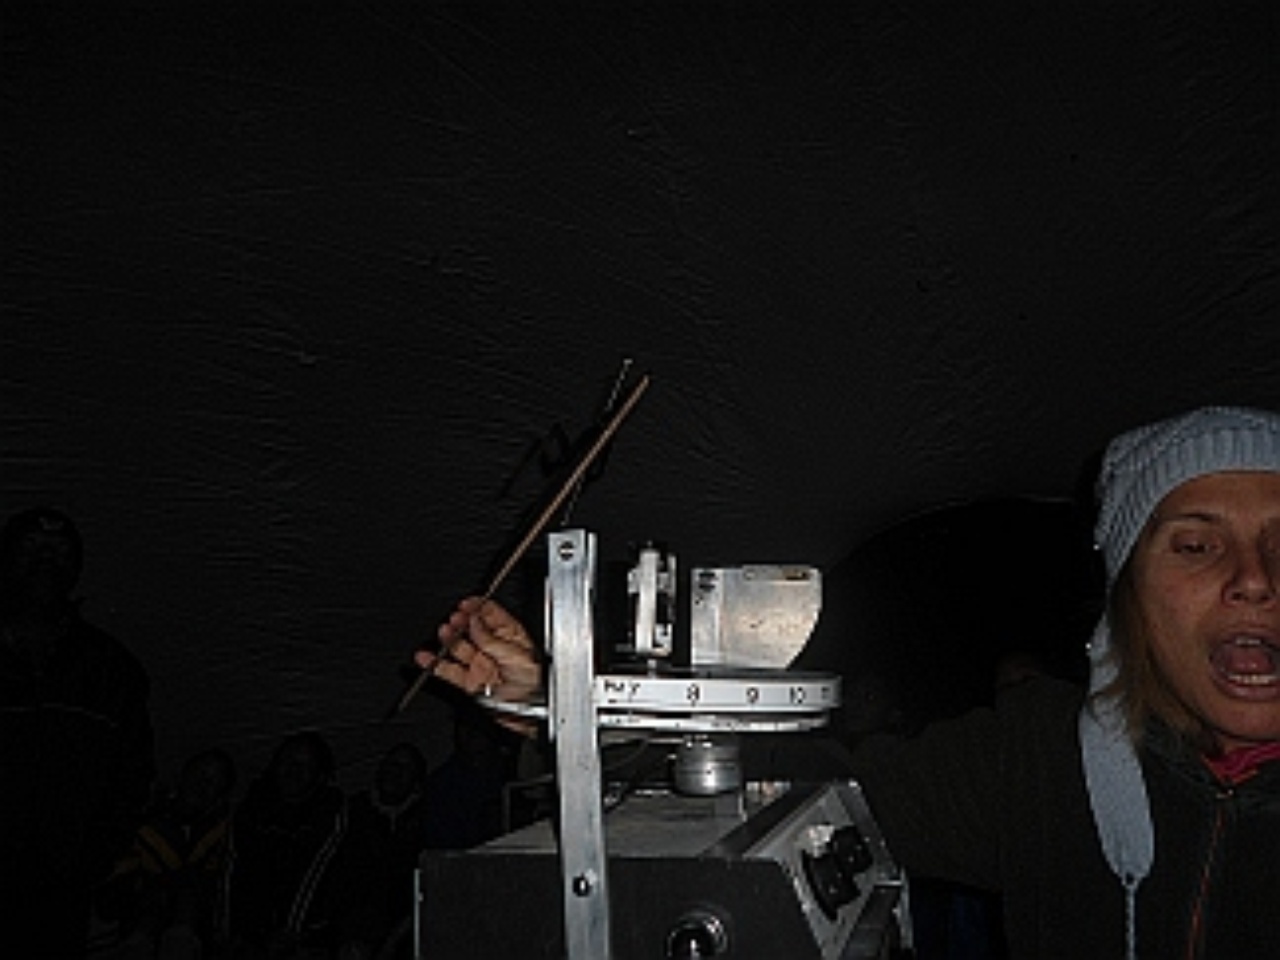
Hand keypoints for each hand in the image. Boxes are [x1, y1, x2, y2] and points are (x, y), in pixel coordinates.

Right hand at [418, 596, 542, 705]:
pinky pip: (449, 672)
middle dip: (462, 621)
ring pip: (459, 648)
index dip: (478, 607)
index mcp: (510, 637)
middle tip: (455, 618)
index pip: (491, 615)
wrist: (529, 710)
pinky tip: (426, 657)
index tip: (467, 604)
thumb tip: (474, 621)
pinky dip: (435, 665)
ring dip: (449, 638)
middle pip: (472, 629)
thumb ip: (491, 639)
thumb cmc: (534, 682)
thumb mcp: (516, 655)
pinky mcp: (470, 683)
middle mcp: (493, 650)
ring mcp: (480, 666)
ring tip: (443, 631)